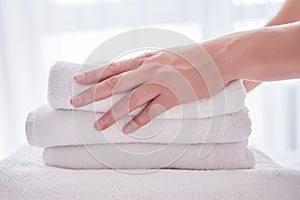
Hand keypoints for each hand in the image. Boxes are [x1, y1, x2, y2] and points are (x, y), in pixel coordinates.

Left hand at [71, 45, 225, 133]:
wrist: (220, 58)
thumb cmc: (193, 57)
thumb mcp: (165, 56)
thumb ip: (149, 64)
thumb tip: (135, 73)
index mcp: (146, 59)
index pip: (113, 67)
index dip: (93, 74)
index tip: (76, 80)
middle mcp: (149, 69)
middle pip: (114, 83)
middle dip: (92, 94)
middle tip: (74, 102)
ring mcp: (161, 82)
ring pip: (129, 100)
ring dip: (112, 114)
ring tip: (98, 126)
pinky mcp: (174, 96)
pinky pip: (151, 112)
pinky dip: (137, 122)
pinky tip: (127, 130)